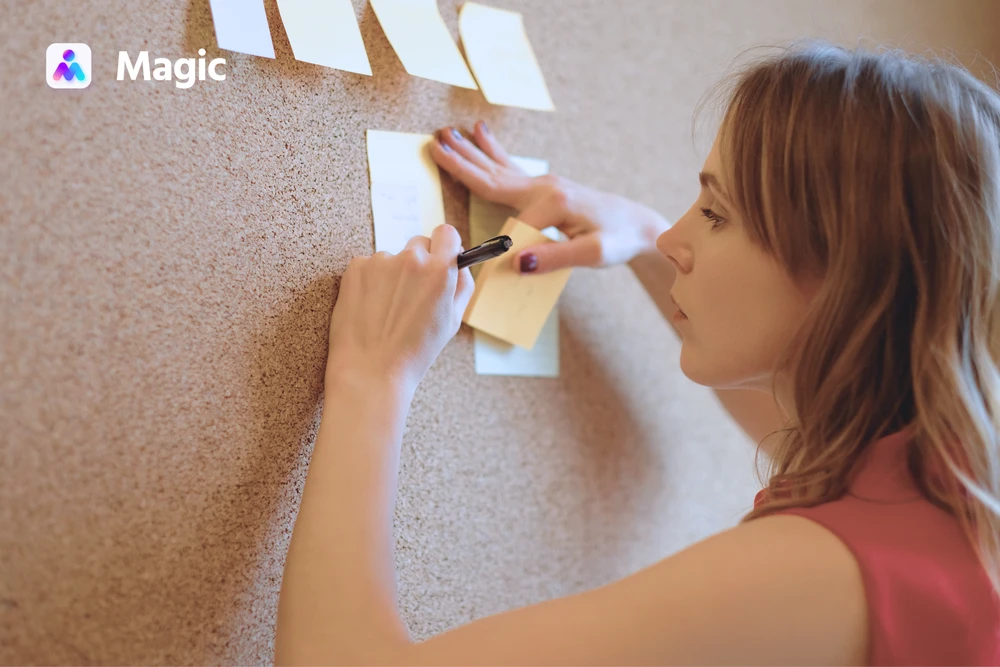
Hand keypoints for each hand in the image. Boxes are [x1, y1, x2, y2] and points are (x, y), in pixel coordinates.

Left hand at [326, 224, 473, 392]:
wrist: (371, 370)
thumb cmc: (415, 351)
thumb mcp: (453, 321)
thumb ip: (461, 286)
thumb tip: (460, 263)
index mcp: (440, 271)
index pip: (447, 233)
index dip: (445, 245)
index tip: (441, 256)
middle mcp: (411, 259)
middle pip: (419, 243)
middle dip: (418, 262)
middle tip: (411, 293)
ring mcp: (380, 261)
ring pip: (391, 259)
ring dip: (391, 275)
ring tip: (387, 310)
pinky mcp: (356, 268)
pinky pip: (368, 266)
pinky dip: (369, 282)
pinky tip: (369, 308)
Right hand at [429, 121, 670, 274]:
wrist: (637, 225)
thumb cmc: (618, 239)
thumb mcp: (592, 254)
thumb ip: (554, 258)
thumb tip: (515, 264)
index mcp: (553, 203)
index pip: (512, 228)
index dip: (494, 248)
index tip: (474, 261)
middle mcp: (545, 187)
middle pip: (493, 177)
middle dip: (462, 162)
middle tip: (433, 143)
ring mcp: (545, 183)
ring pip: (498, 168)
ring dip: (470, 152)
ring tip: (447, 133)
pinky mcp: (546, 186)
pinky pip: (510, 169)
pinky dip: (492, 152)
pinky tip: (481, 134)